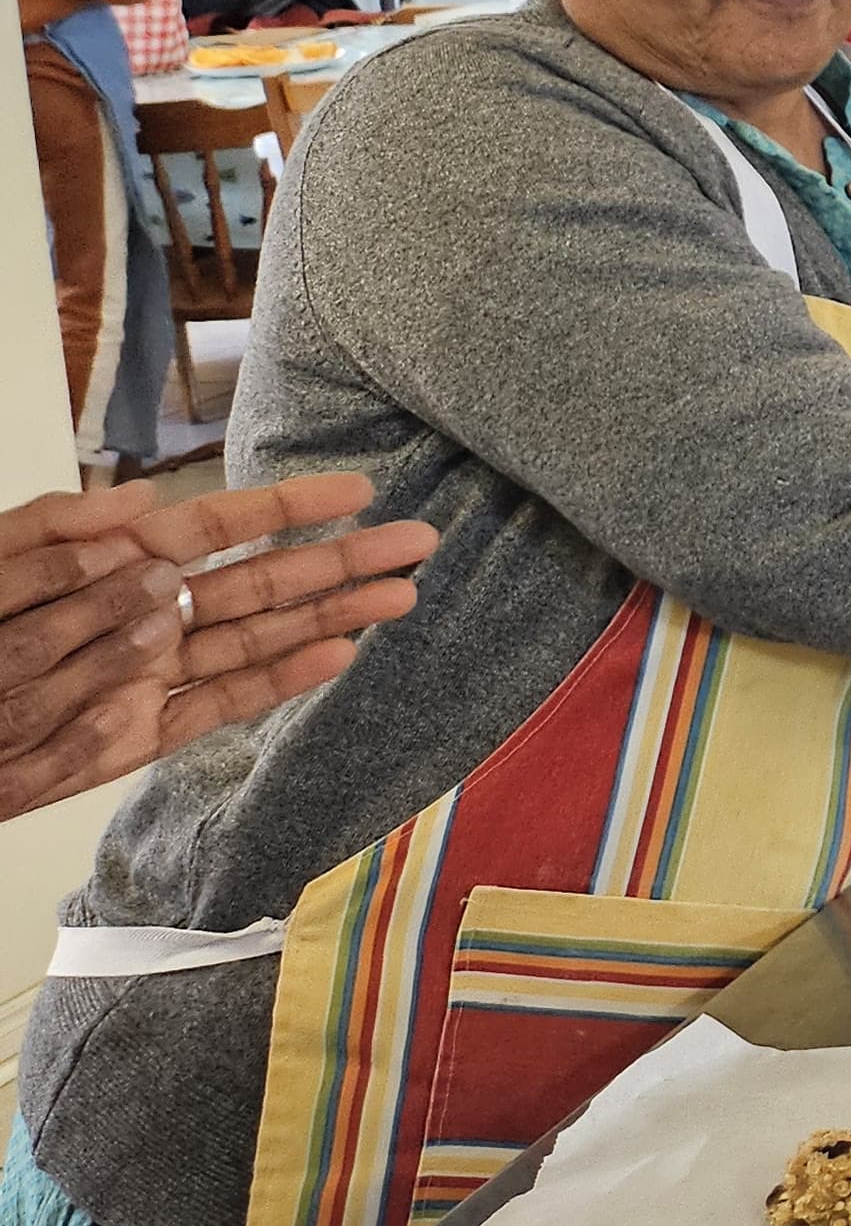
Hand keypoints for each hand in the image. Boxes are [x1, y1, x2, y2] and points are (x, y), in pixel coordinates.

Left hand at [0, 472, 436, 822]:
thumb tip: (144, 508)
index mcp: (106, 561)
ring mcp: (144, 675)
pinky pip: (218, 705)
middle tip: (419, 541)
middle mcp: (140, 615)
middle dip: (341, 560)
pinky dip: (279, 681)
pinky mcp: (134, 736)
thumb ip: (56, 530)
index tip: (357, 489)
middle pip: (260, 581)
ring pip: (258, 638)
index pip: (217, 525)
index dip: (288, 507)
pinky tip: (335, 656)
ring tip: (402, 595)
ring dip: (333, 617)